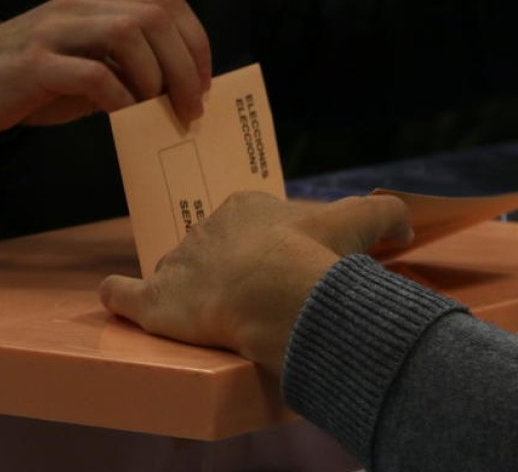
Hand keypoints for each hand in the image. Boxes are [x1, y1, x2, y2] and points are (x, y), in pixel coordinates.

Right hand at [0, 0, 212, 132]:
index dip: (195, 41)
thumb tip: (186, 90)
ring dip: (154, 79)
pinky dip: (120, 98)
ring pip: (130, 34)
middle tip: (190, 108)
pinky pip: (94, 74)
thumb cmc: (43, 80)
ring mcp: (56, 29)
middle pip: (155, 17)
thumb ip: (133, 64)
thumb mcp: (95, 62)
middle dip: (184, 66)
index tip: (204, 83)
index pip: (166, 1)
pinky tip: (123, 117)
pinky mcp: (36, 63)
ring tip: (155, 111)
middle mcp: (81, 5)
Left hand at [100, 192, 412, 375]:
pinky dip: (119, 294)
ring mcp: (178, 265)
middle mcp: (207, 229)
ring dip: (182, 285)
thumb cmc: (316, 254)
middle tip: (246, 294)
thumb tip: (403, 226)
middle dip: (223, 266)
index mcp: (249, 207)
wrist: (279, 290)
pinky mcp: (157, 304)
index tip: (277, 265)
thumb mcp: (361, 222)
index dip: (264, 244)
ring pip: (176, 271)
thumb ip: (386, 216)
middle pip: (212, 247)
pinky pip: (127, 295)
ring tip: (200, 311)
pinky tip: (114, 294)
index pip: (249, 221)